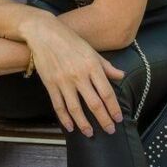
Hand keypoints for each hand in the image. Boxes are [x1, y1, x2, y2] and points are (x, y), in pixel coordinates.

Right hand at [24, 17, 126, 135]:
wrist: (44, 33)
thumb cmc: (70, 41)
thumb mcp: (92, 51)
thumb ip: (106, 66)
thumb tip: (121, 75)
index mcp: (92, 66)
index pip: (107, 93)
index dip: (113, 108)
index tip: (118, 118)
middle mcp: (79, 75)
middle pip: (94, 104)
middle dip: (103, 120)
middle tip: (110, 130)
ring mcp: (63, 81)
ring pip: (75, 108)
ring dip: (84, 124)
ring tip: (90, 133)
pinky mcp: (50, 84)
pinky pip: (58, 105)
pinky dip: (64, 118)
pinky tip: (70, 127)